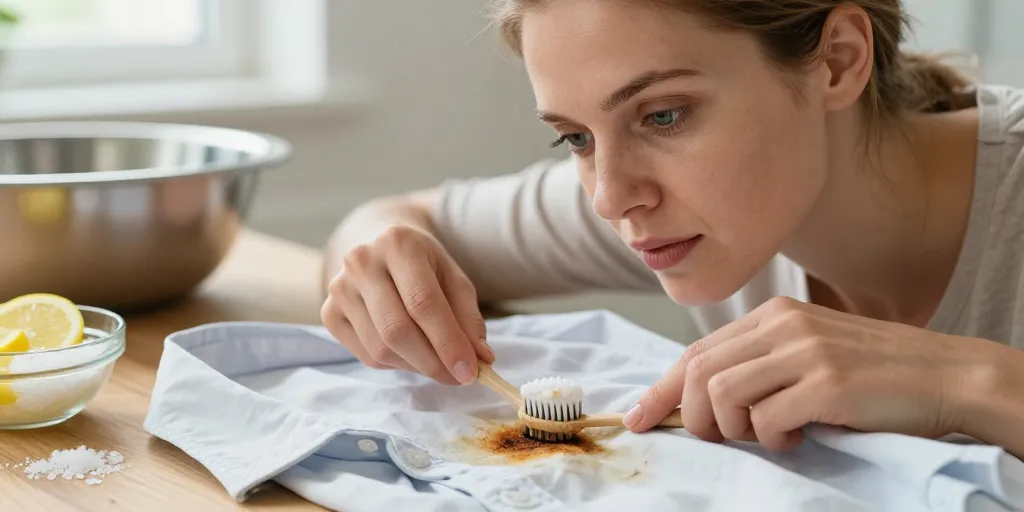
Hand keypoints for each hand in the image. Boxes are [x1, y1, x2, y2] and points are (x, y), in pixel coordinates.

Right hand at [321, 225, 493, 384]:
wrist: (381, 247)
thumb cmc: (424, 265)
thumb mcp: (453, 278)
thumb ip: (468, 317)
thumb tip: (481, 359)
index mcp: (397, 243)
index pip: (423, 303)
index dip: (448, 342)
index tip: (470, 372)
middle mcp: (361, 262)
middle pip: (397, 330)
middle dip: (432, 363)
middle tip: (458, 378)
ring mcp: (339, 288)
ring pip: (380, 348)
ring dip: (416, 366)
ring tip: (436, 361)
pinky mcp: (329, 313)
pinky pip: (366, 355)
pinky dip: (395, 364)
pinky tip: (409, 352)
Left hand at [626, 296, 989, 450]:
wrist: (947, 375)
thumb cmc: (874, 374)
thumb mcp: (809, 354)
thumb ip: (760, 365)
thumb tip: (702, 400)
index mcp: (774, 316)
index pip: (696, 352)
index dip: (661, 389)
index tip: (638, 417)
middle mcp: (783, 326)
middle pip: (697, 373)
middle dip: (691, 416)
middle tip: (717, 438)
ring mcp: (805, 352)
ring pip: (722, 396)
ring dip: (733, 429)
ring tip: (768, 434)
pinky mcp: (827, 383)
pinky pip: (767, 420)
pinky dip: (773, 439)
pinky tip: (799, 436)